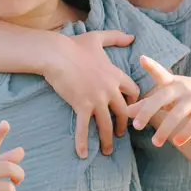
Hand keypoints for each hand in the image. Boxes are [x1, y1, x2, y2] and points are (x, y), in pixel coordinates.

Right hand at [45, 29, 140, 157]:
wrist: (56, 54)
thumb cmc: (74, 45)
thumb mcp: (98, 38)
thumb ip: (116, 37)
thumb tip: (131, 36)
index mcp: (115, 75)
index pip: (133, 92)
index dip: (135, 103)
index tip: (131, 110)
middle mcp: (109, 89)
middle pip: (123, 112)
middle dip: (123, 125)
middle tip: (121, 134)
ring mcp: (96, 99)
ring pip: (106, 124)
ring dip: (108, 139)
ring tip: (108, 150)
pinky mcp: (81, 105)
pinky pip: (83, 127)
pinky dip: (83, 142)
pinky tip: (83, 154)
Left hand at [130, 58, 190, 149]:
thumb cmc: (182, 96)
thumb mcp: (167, 96)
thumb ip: (147, 103)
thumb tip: (126, 111)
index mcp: (171, 83)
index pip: (160, 73)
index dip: (151, 66)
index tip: (142, 59)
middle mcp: (182, 88)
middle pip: (162, 98)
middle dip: (147, 111)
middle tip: (136, 126)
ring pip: (177, 114)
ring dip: (165, 129)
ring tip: (155, 143)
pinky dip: (186, 133)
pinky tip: (177, 142)